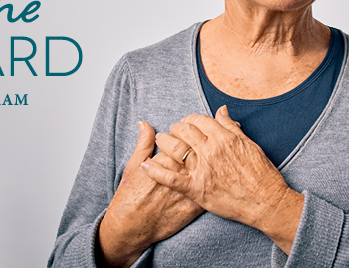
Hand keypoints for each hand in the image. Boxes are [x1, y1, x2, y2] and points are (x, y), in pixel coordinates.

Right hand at [98, 121, 203, 266]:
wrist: (131, 226)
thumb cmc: (130, 195)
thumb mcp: (133, 165)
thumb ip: (143, 143)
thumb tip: (144, 124)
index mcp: (165, 160)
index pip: (183, 139)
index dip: (186, 135)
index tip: (186, 134)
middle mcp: (178, 174)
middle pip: (198, 153)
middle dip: (202, 145)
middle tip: (201, 144)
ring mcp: (187, 191)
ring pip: (206, 170)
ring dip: (213, 160)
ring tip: (216, 154)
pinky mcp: (193, 208)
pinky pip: (209, 193)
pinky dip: (215, 184)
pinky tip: (218, 176)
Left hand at [141, 106, 303, 254]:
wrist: (267, 203)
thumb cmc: (262, 175)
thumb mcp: (250, 145)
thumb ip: (231, 127)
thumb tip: (220, 110)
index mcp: (224, 138)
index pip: (199, 120)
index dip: (189, 119)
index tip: (187, 122)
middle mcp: (211, 150)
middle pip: (184, 130)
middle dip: (175, 128)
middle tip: (172, 131)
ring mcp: (202, 170)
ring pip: (174, 149)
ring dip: (164, 142)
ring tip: (160, 142)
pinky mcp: (196, 189)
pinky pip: (171, 178)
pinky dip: (156, 171)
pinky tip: (145, 166)